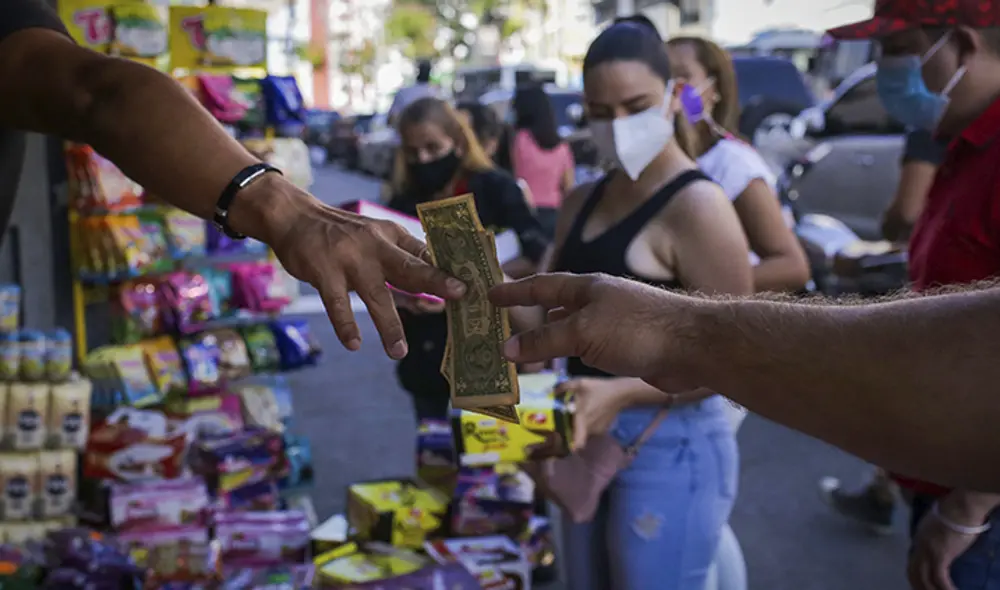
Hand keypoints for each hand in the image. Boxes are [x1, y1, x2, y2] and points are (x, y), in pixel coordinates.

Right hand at [263, 184, 464, 358]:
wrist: (295, 217)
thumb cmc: (342, 235)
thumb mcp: (376, 236)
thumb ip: (403, 259)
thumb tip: (438, 290)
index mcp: (392, 236)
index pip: (426, 254)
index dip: (450, 270)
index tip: (474, 286)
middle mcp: (375, 245)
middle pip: (410, 267)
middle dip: (436, 281)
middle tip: (460, 296)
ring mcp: (349, 258)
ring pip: (376, 295)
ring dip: (389, 325)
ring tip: (399, 352)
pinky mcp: (324, 271)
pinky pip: (337, 303)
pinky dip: (346, 325)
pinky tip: (354, 344)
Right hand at [488, 273, 706, 391]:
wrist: (692, 347)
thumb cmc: (636, 329)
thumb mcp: (581, 333)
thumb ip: (544, 341)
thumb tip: (506, 349)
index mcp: (586, 288)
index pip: (541, 286)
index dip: (514, 291)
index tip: (489, 295)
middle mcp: (598, 302)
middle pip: (555, 308)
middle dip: (528, 318)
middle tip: (499, 329)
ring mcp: (613, 324)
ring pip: (571, 331)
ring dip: (548, 340)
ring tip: (522, 352)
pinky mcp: (626, 347)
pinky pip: (587, 349)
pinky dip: (571, 355)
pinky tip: (565, 364)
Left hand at [554, 377, 629, 450]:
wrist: (620, 393)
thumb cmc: (599, 389)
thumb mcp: (580, 384)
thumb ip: (564, 387)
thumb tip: (551, 391)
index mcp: (583, 420)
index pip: (578, 443)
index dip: (570, 447)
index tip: (562, 445)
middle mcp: (590, 429)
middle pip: (577, 436)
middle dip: (570, 431)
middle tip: (564, 422)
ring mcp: (598, 431)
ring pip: (584, 432)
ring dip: (579, 427)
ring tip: (578, 415)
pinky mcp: (603, 429)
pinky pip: (591, 430)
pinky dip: (588, 425)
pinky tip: (589, 414)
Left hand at [907, 510, 976, 589]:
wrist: (960, 506)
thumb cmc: (953, 510)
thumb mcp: (937, 523)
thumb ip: (933, 533)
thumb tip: (938, 539)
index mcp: (918, 537)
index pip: (912, 560)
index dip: (915, 575)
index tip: (921, 583)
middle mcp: (919, 545)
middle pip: (912, 572)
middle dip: (918, 586)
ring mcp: (928, 550)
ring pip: (923, 578)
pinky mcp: (941, 555)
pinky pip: (939, 578)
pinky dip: (945, 588)